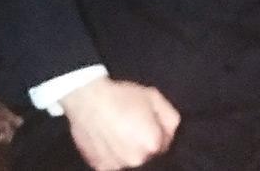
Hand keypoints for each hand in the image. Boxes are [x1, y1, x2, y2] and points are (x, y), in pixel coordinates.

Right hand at [60, 76, 180, 169]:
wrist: (88, 100)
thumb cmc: (122, 96)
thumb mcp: (154, 97)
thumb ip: (170, 117)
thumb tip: (171, 132)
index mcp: (153, 144)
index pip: (165, 144)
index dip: (158, 131)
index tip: (149, 121)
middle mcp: (137, 160)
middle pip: (149, 155)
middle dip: (145, 142)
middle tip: (133, 125)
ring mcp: (118, 167)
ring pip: (132, 160)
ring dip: (130, 150)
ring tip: (120, 131)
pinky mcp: (101, 169)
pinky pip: (115, 164)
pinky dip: (115, 155)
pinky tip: (110, 139)